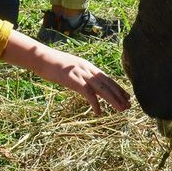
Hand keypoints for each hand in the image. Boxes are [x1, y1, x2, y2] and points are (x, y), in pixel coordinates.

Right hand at [2, 31, 129, 114]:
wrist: (42, 58)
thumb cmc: (54, 64)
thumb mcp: (71, 69)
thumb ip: (81, 75)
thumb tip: (86, 85)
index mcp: (88, 66)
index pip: (107, 78)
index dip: (118, 88)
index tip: (127, 97)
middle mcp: (88, 69)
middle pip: (108, 83)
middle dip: (119, 95)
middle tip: (129, 106)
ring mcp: (81, 74)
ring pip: (102, 88)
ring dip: (113, 100)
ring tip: (121, 109)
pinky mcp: (73, 80)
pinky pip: (88, 93)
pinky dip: (95, 103)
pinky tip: (99, 112)